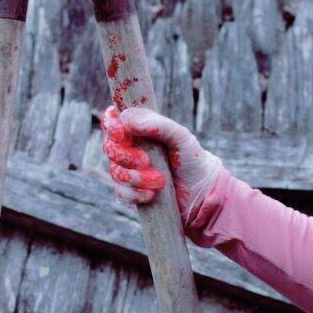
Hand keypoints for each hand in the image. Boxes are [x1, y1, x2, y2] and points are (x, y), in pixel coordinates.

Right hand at [99, 104, 224, 228]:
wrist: (202, 192)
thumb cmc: (192, 159)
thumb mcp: (181, 137)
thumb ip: (158, 124)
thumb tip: (126, 117)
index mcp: (139, 131)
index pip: (112, 121)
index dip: (111, 125)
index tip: (122, 133)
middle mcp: (130, 149)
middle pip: (110, 148)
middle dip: (126, 156)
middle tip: (147, 161)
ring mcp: (129, 171)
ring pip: (115, 172)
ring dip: (135, 178)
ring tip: (160, 181)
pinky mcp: (132, 192)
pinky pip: (121, 192)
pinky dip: (135, 194)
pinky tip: (151, 195)